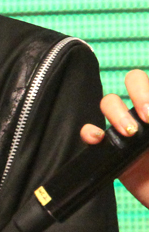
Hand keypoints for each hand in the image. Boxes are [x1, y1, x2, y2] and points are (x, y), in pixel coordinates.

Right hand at [80, 69, 148, 207]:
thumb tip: (147, 120)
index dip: (148, 92)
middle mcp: (145, 115)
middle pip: (134, 80)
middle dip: (139, 91)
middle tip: (145, 119)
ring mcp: (128, 131)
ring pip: (110, 102)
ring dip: (116, 111)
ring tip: (127, 133)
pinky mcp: (111, 152)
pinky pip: (91, 133)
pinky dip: (89, 131)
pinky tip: (97, 139)